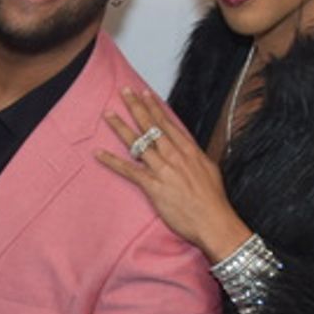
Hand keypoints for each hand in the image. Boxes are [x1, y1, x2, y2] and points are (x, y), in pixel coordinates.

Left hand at [95, 88, 249, 262]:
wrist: (214, 222)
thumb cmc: (213, 200)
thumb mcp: (209, 170)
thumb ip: (194, 156)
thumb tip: (187, 149)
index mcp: (189, 150)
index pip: (168, 123)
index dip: (154, 107)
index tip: (144, 94)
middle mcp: (174, 156)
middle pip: (151, 127)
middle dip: (136, 107)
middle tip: (124, 92)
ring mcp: (162, 169)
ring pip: (138, 143)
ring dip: (121, 128)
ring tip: (108, 114)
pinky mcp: (153, 186)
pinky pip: (128, 170)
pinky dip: (111, 161)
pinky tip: (98, 153)